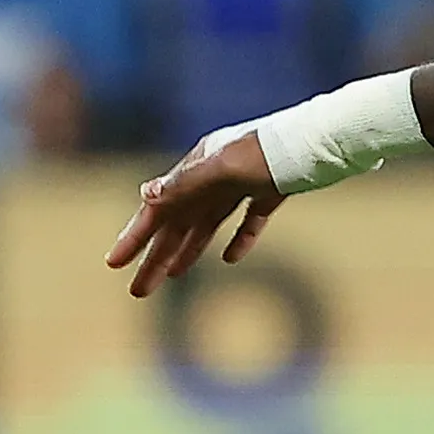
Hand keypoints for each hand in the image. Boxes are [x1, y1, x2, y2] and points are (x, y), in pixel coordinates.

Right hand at [107, 132, 280, 297]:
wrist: (320, 141)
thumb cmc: (269, 151)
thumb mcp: (223, 168)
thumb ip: (186, 183)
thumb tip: (145, 196)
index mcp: (196, 168)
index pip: (158, 210)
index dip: (135, 238)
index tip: (113, 264)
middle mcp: (214, 176)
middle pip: (179, 224)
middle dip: (156, 257)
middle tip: (138, 292)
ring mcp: (242, 183)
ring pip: (207, 224)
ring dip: (188, 250)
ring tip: (172, 277)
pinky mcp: (269, 190)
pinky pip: (248, 220)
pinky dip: (239, 239)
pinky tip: (231, 258)